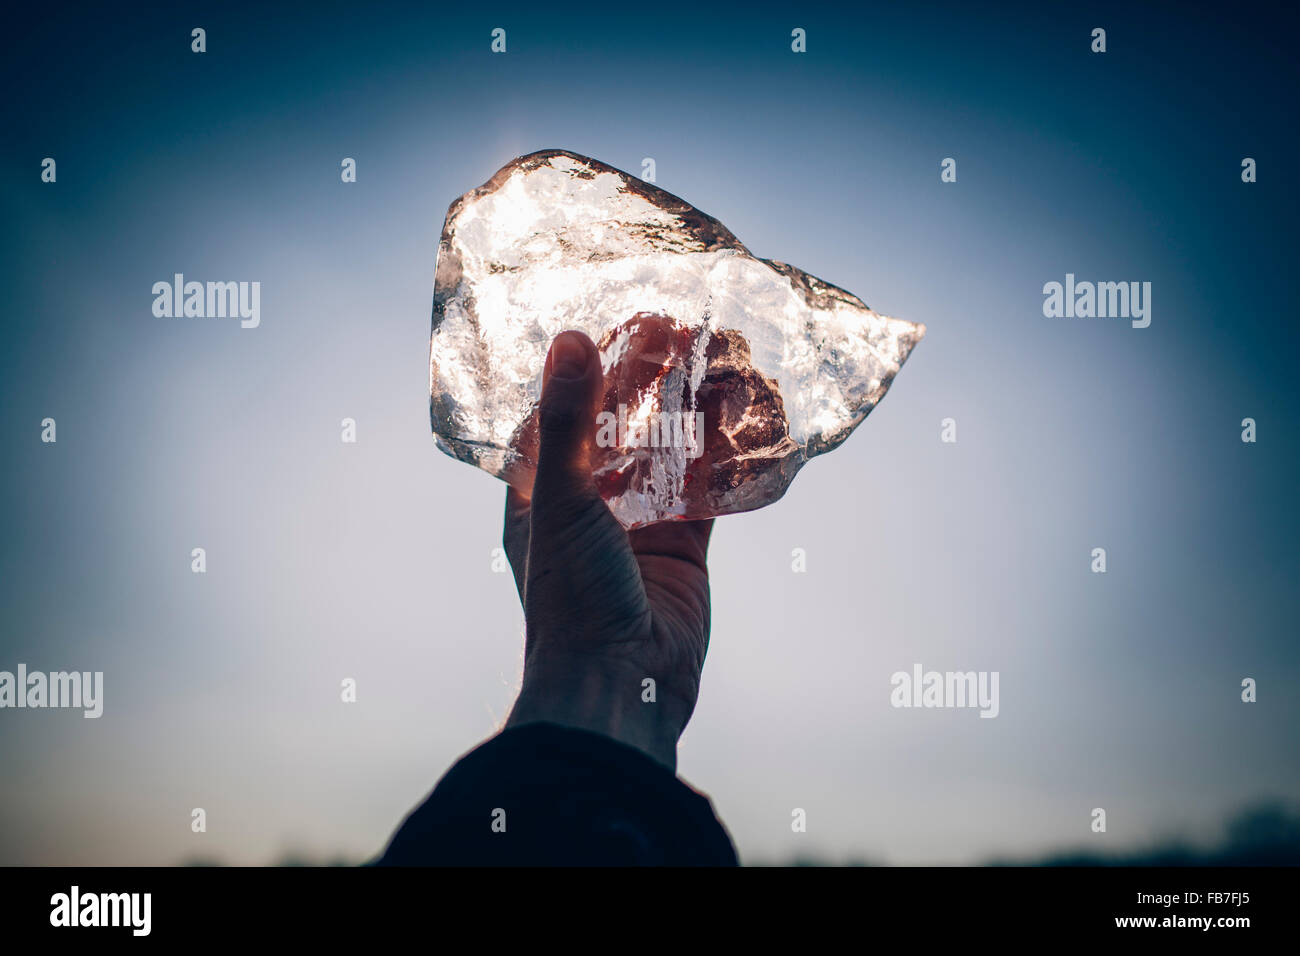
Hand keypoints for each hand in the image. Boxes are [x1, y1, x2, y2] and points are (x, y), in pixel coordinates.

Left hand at [502, 330, 713, 769]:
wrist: (621, 685)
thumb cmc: (572, 598)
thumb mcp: (562, 500)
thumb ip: (569, 422)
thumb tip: (569, 339)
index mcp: (539, 494)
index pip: (561, 413)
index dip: (586, 367)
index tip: (616, 319)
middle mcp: (588, 504)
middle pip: (621, 425)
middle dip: (647, 378)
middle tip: (677, 324)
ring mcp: (639, 523)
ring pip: (667, 449)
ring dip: (689, 405)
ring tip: (715, 351)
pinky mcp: (685, 544)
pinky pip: (706, 486)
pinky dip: (722, 450)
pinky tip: (740, 408)